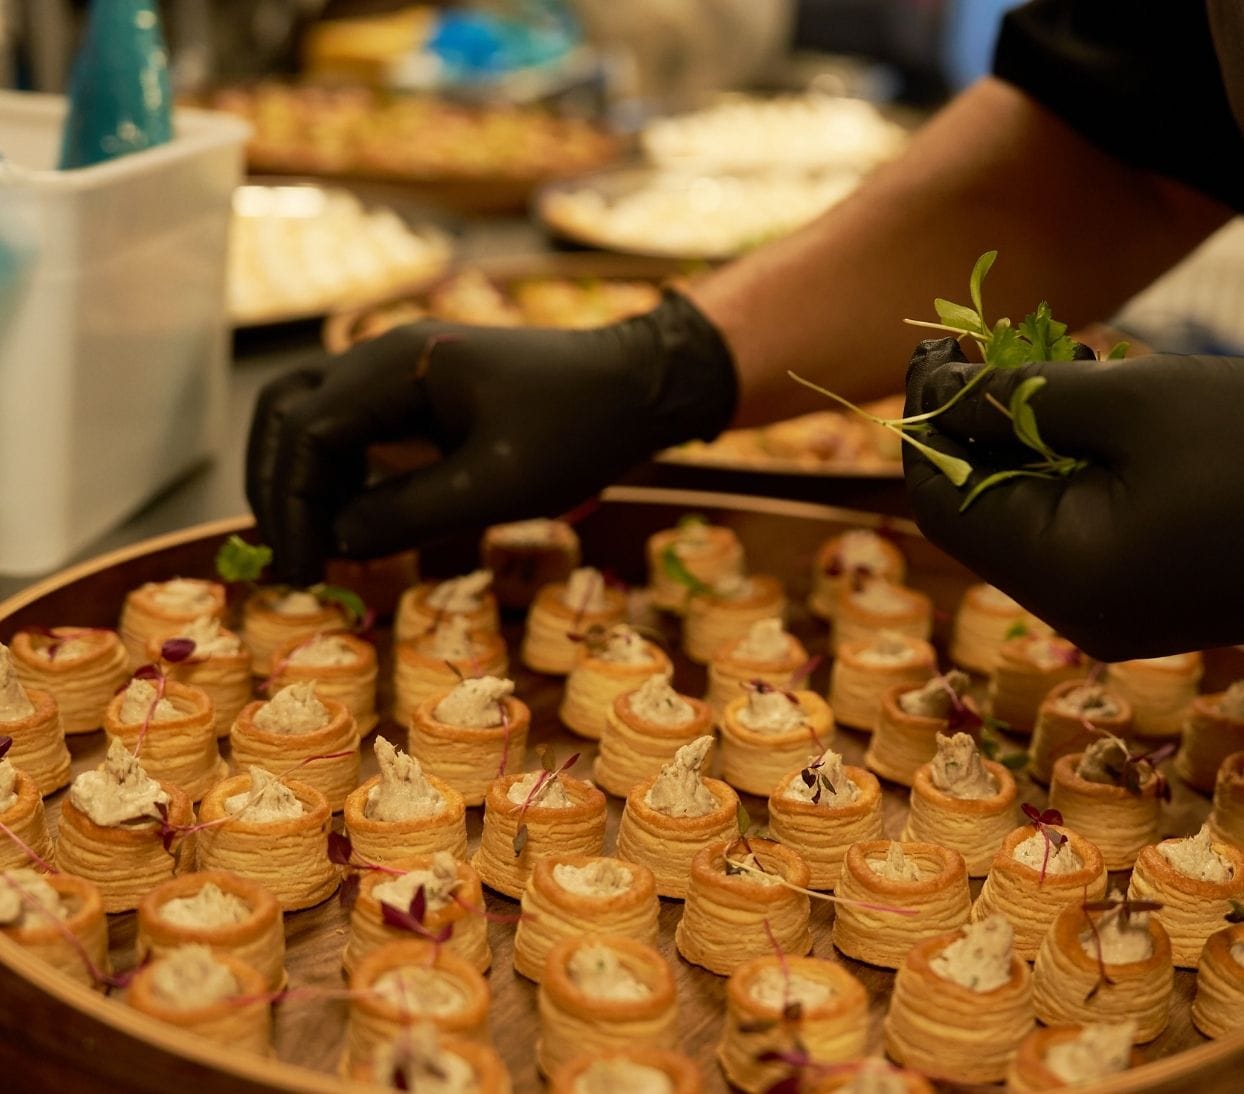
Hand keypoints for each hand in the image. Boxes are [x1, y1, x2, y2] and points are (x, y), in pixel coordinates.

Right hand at [246, 292, 735, 584]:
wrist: (636, 389)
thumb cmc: (577, 431)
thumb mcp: (496, 485)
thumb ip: (406, 514)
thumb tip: (332, 543)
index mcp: (397, 366)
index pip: (305, 432)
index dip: (292, 505)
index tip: (302, 569)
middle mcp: (383, 358)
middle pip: (286, 414)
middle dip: (279, 488)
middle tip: (294, 560)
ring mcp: (399, 373)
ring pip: (311, 418)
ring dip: (301, 480)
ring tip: (316, 547)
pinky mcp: (418, 394)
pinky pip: (352, 429)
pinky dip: (337, 475)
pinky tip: (353, 524)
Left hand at [903, 338, 1243, 659]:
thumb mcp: (1131, 403)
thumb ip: (1016, 399)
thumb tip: (934, 392)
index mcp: (1063, 574)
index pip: (942, 502)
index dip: (926, 424)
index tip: (934, 350)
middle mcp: (1075, 607)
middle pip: (979, 509)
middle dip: (974, 424)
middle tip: (979, 345)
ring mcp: (1110, 605)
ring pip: (1026, 511)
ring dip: (1020, 436)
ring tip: (1046, 360)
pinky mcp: (1142, 589)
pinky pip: (1073, 523)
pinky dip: (1065, 461)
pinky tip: (1085, 398)